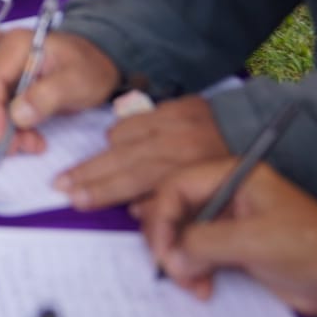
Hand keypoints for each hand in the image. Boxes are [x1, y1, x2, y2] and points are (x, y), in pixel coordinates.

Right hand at [0, 28, 118, 154]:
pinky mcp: (12, 86)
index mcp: (15, 45)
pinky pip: (5, 110)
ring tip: (34, 145)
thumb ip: (47, 95)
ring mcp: (7, 70)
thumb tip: (17, 116)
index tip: (0, 139)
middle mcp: (4, 55)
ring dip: (9, 130)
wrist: (102, 65)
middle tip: (20, 148)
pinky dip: (16, 128)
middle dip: (1, 125)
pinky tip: (33, 138)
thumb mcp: (75, 81)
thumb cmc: (91, 68)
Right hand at [55, 96, 229, 209]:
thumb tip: (133, 209)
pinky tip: (111, 144)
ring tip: (78, 170)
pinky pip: (134, 119)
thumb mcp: (214, 200)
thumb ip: (173, 206)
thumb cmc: (236, 176)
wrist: (256, 133)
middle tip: (59, 184)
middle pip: (122, 159)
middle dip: (88, 174)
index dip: (103, 191)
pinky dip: (120, 133)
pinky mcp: (172, 106)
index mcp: (188, 168)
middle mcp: (176, 143)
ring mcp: (172, 121)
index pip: (135, 180)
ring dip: (102, 155)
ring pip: (123, 137)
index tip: (76, 199)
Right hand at [140, 162, 316, 312]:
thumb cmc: (313, 248)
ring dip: (179, 262)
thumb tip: (171, 258)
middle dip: (168, 242)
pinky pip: (195, 255)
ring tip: (194, 285)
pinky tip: (202, 288)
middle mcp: (225, 194)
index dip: (162, 218)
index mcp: (232, 175)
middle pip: (172, 209)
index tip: (164, 252)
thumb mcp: (256, 241)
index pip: (176, 186)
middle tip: (175, 271)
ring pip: (180, 235)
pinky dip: (191, 272)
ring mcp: (227, 222)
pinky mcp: (231, 248)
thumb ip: (206, 244)